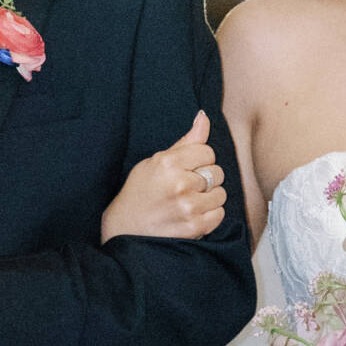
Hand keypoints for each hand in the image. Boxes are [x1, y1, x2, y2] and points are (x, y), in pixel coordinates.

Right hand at [101, 109, 226, 242]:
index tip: (186, 169)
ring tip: (189, 201)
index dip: (199, 160)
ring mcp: (188, 207)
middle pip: (217, 172)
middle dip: (205, 178)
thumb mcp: (156, 161)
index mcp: (168, 163)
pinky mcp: (193, 228)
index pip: (208, 152)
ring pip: (220, 194)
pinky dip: (209, 215)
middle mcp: (179, 184)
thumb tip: (204, 116)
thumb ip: (185, 142)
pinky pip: (219, 214)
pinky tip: (192, 215)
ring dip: (209, 198)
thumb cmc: (141, 191)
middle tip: (186, 187)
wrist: (125, 229)